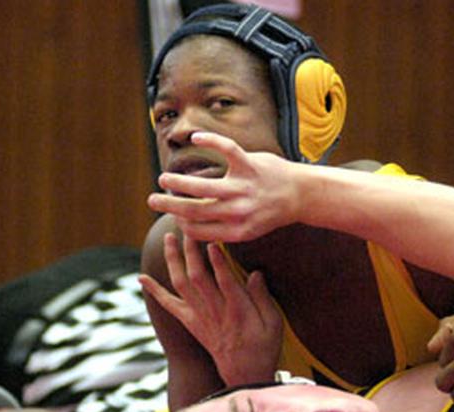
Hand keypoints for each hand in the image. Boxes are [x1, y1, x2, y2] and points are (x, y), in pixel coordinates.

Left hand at [138, 232, 281, 385]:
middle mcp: (214, 311)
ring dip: (172, 261)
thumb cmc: (262, 346)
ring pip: (181, 285)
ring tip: (168, 239)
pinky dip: (154, 291)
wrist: (243, 374)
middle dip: (191, 251)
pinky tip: (142, 278)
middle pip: (198, 277)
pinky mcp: (190, 321)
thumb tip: (255, 273)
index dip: (217, 261)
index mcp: (237, 310)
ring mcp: (198, 316)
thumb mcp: (273, 324)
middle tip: (187, 228)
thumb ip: (262, 298)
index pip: (225, 281)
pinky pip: (168, 305)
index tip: (212, 241)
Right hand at [147, 132, 299, 241]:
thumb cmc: (271, 211)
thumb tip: (192, 230)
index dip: (180, 224)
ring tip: (164, 178)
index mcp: (236, 231)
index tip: (171, 217)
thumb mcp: (248, 229)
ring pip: (202, 185)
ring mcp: (243, 187)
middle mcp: (238, 211)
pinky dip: (210, 140)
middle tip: (152, 200)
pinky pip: (227, 149)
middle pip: (193, 210)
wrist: (301, 195)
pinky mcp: (251, 165)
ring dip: (178, 182)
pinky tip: (196, 137)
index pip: (198, 231)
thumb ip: (222, 230)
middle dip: (169, 206)